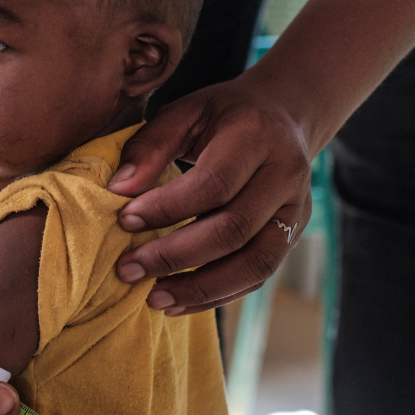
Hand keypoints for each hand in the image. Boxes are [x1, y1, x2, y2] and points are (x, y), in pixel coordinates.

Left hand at [106, 76, 312, 314]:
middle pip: (234, 229)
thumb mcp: (184, 111)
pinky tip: (178, 302)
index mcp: (256, 136)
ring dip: (201, 288)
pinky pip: (259, 276)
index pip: (214, 183)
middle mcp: (285, 175)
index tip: (124, 220)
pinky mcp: (293, 235)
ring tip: (153, 299)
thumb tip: (118, 190)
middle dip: (176, 256)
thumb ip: (150, 145)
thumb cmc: (223, 114)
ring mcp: (296, 210)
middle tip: (128, 269)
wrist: (286, 114)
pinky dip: (218, 296)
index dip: (167, 208)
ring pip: (255, 263)